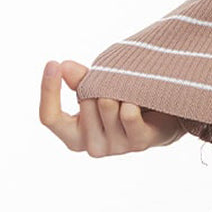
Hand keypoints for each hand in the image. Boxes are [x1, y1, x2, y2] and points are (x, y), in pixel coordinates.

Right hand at [39, 59, 186, 154]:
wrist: (164, 115)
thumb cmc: (122, 101)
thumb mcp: (96, 89)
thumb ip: (79, 81)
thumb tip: (63, 66)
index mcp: (74, 136)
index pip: (50, 117)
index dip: (48, 90)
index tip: (52, 63)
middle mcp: (91, 146)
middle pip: (86, 101)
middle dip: (100, 85)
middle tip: (116, 86)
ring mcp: (115, 148)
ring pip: (107, 103)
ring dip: (119, 90)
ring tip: (129, 94)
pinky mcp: (138, 143)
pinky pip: (127, 113)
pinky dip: (133, 100)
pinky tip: (139, 101)